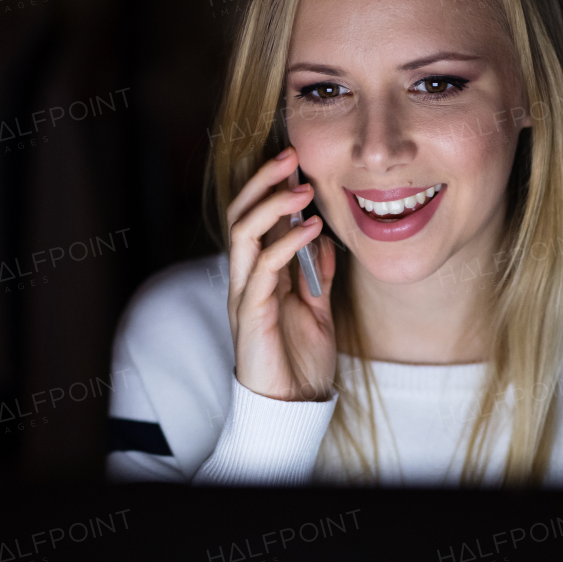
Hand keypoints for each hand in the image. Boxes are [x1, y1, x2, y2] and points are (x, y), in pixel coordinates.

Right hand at [225, 146, 337, 400]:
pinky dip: (286, 243)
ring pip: (243, 234)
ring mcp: (245, 295)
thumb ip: (316, 275)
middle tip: (290, 155)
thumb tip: (322, 239)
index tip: (295, 160)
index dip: (269, 186)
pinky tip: (311, 228)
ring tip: (302, 187)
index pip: (254, 217)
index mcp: (259, 274)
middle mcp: (245, 279)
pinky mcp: (251, 314)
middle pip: (240, 216)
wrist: (293, 406)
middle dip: (262, 181)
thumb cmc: (300, 360)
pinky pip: (264, 269)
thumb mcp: (317, 309)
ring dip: (272, 205)